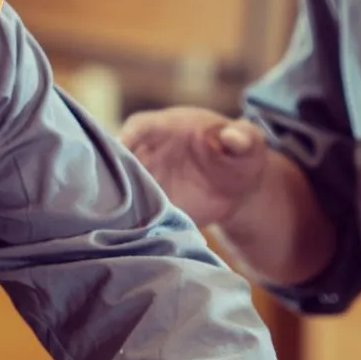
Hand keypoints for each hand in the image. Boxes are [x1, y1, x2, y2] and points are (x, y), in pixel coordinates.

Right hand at [118, 106, 268, 226]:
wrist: (238, 189)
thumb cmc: (241, 155)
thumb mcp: (249, 143)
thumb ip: (243, 137)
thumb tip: (234, 138)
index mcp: (169, 127)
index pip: (140, 126)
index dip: (128, 136)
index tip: (120, 149)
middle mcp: (150, 151)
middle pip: (119, 157)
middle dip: (111, 171)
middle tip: (111, 190)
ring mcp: (148, 178)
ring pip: (121, 186)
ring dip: (117, 200)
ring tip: (119, 216)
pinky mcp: (151, 203)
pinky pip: (133, 211)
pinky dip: (129, 221)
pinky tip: (130, 233)